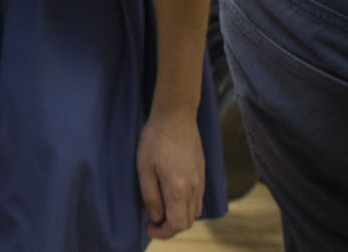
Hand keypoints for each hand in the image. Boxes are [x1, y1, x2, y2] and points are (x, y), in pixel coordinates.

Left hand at [135, 109, 206, 239]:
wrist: (176, 115)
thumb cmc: (156, 139)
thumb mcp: (144, 168)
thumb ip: (150, 196)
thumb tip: (155, 216)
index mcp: (178, 189)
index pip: (177, 224)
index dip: (163, 232)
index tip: (149, 228)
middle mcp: (194, 188)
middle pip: (188, 222)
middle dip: (171, 227)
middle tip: (153, 221)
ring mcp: (201, 180)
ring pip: (196, 212)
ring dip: (181, 217)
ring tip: (163, 210)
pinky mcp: (202, 172)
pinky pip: (199, 199)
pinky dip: (188, 206)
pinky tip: (174, 196)